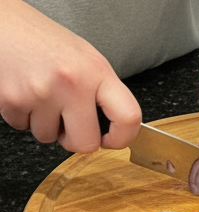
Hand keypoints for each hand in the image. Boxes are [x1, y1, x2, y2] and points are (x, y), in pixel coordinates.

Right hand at [0, 0, 140, 150]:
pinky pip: (22, 126)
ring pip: (48, 137)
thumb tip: (112, 129)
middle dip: (75, 139)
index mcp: (96, 71)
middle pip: (86, 144)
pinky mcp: (13, 98)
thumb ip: (101, 93)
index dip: (122, 138)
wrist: (2, 21)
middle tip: (67, 122)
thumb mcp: (84, 58)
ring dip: (43, 123)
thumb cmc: (42, 40)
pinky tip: (23, 91)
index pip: (128, 117)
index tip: (112, 140)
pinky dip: (21, 115)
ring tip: (40, 95)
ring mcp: (42, 92)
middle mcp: (72, 82)